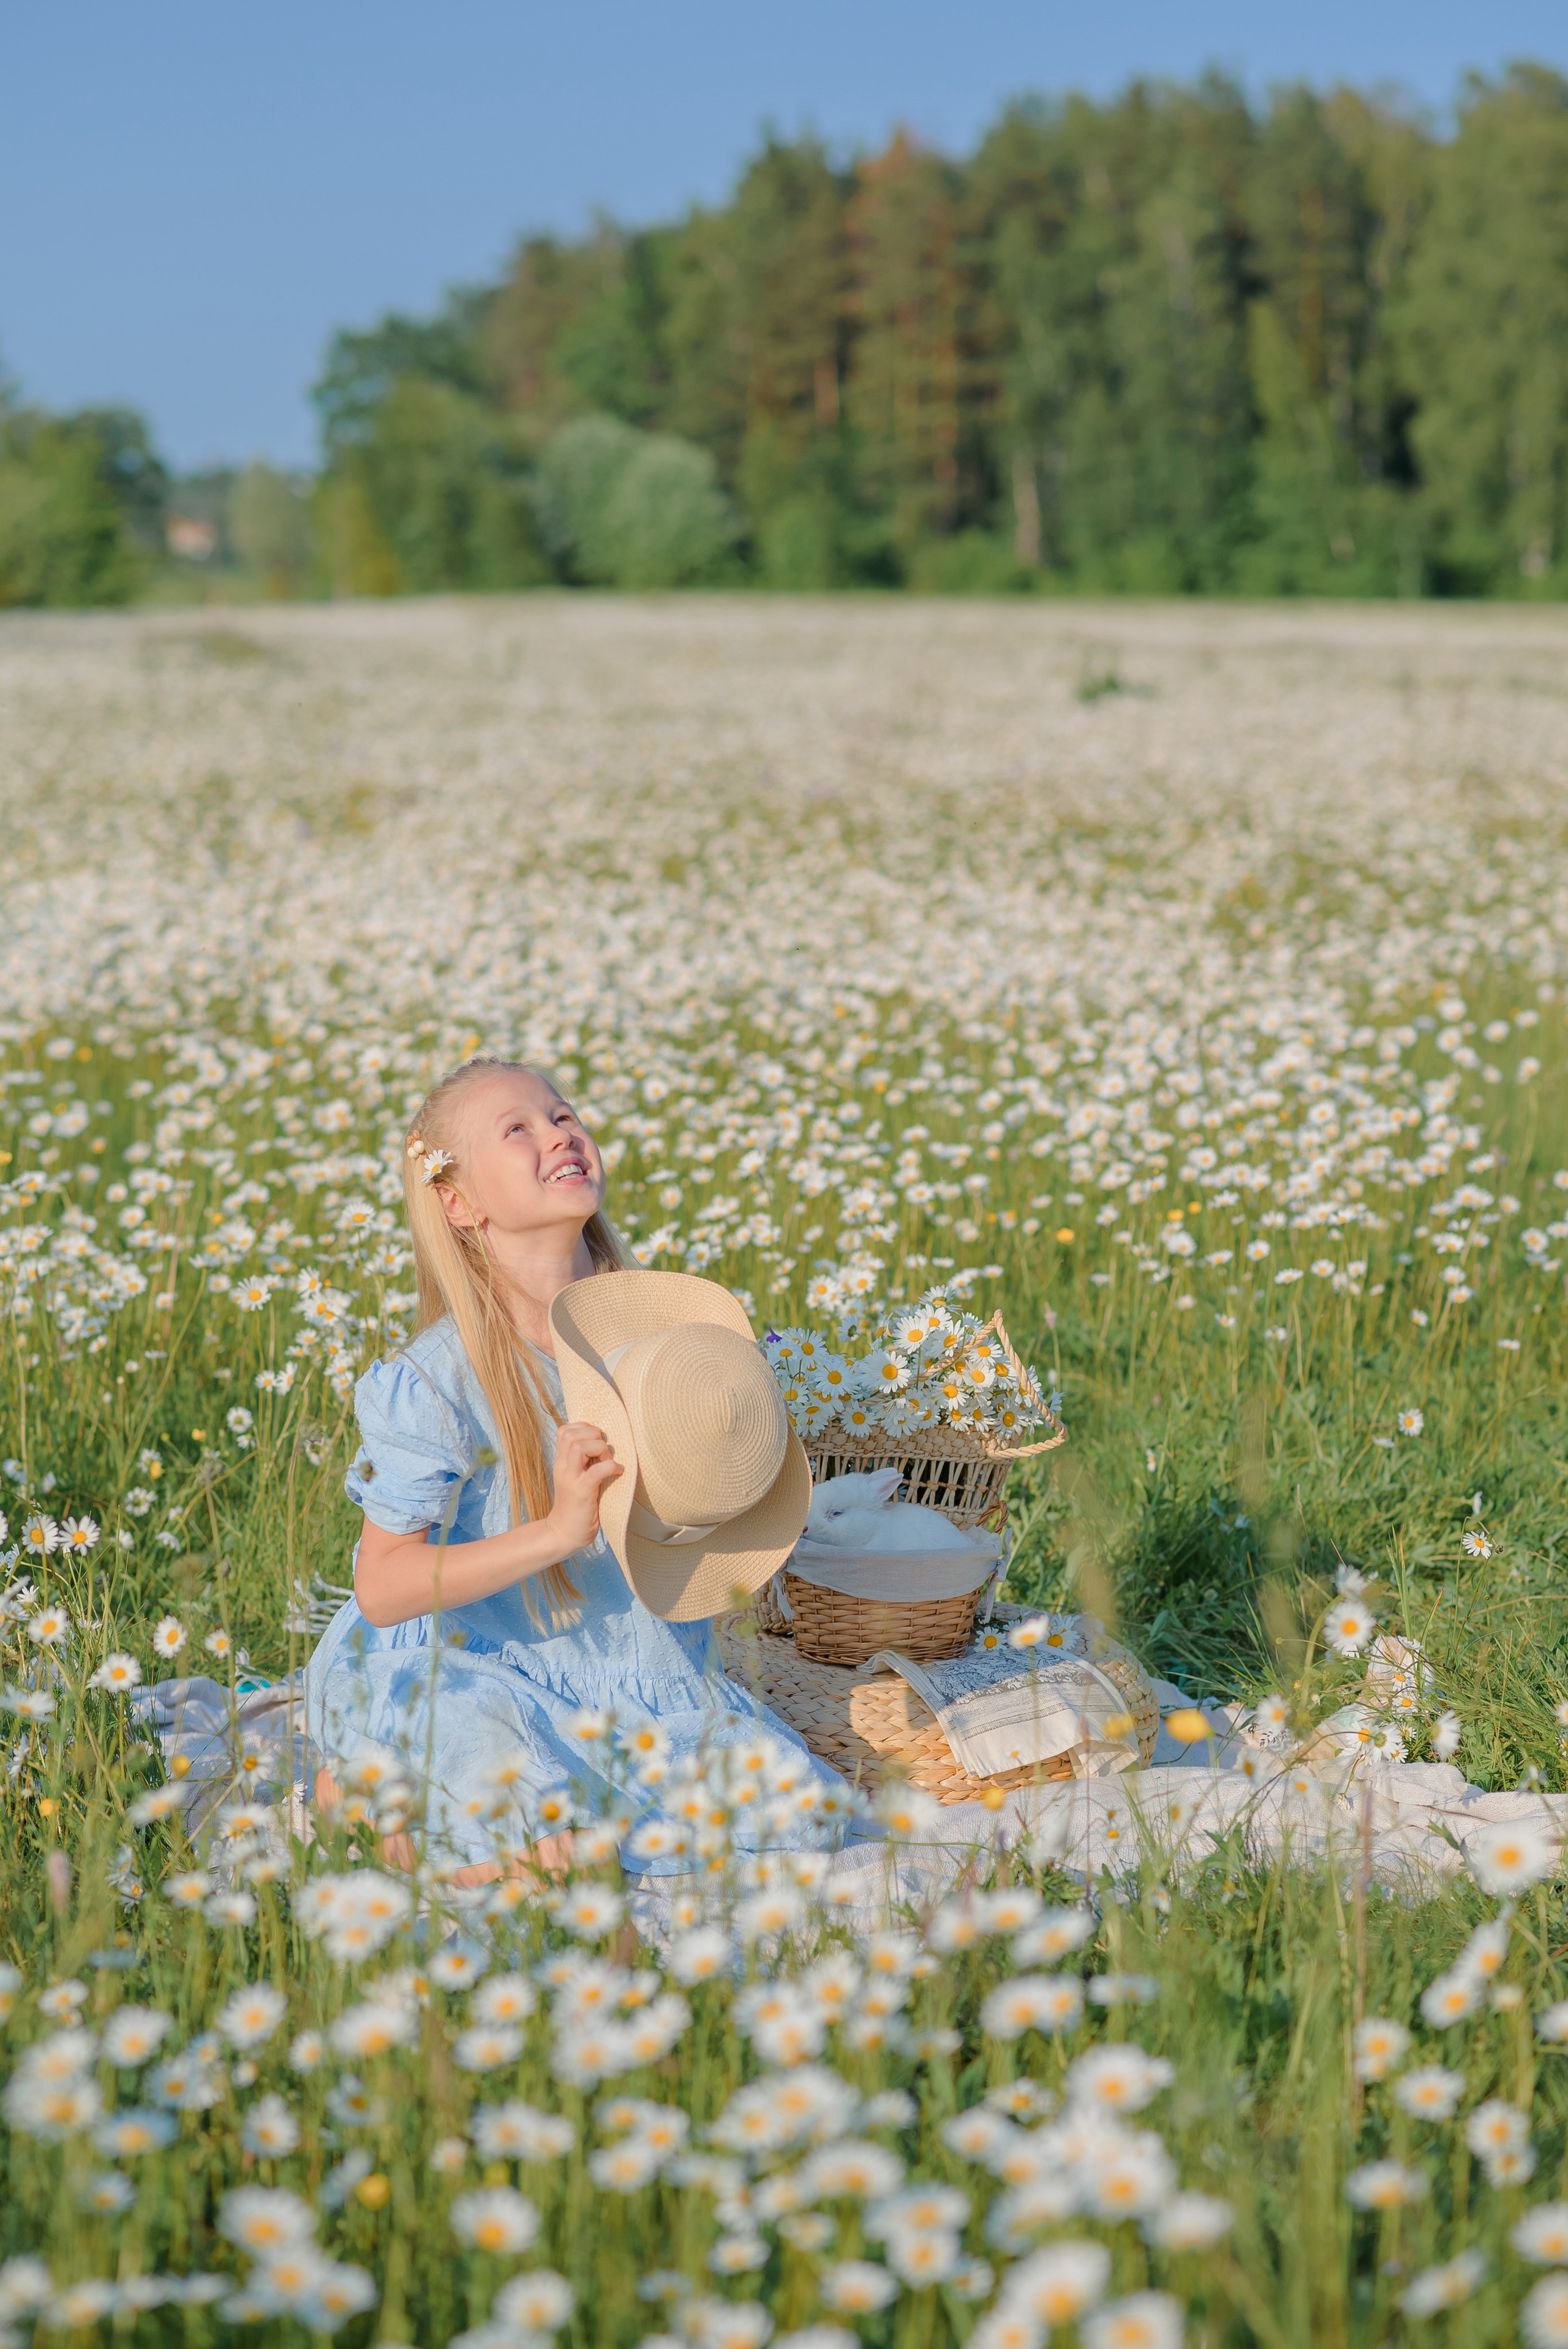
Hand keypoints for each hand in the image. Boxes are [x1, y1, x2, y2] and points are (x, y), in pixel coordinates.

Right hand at [547, 1420, 621, 1555]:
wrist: (564, 1533)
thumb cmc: (577, 1504)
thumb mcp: (576, 1476)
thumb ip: (583, 1460)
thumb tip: (603, 1443)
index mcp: (561, 1462)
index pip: (564, 1430)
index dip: (584, 1428)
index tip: (596, 1441)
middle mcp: (562, 1467)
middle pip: (569, 1434)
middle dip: (592, 1435)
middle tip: (603, 1452)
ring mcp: (570, 1479)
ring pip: (579, 1447)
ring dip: (599, 1449)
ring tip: (608, 1462)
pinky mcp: (582, 1492)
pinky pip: (596, 1470)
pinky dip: (611, 1467)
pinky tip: (618, 1473)